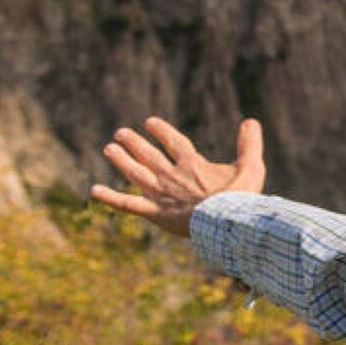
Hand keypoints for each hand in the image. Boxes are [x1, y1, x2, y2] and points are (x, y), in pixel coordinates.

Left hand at [89, 116, 265, 236]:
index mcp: (193, 164)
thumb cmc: (241, 197)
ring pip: (136, 173)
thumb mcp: (251, 167)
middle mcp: (172, 175)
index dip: (160, 130)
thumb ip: (249, 144)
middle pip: (149, 155)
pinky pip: (128, 204)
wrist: (226, 224)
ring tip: (109, 149)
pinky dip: (111, 197)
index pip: (173, 142)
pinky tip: (94, 190)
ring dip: (122, 160)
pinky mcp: (155, 213)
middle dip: (134, 142)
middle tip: (121, 133)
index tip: (149, 122)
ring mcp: (161, 194)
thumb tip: (251, 121)